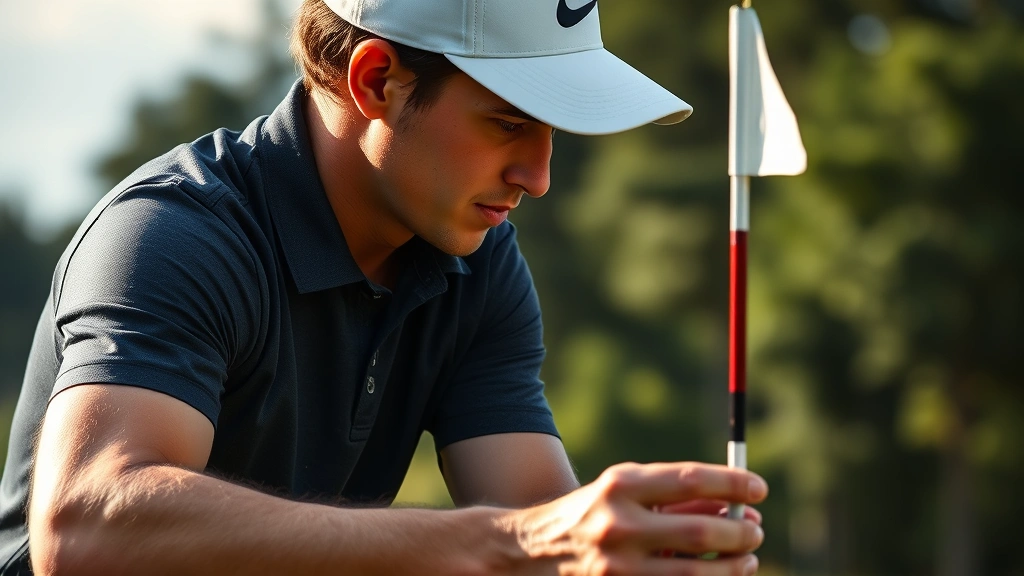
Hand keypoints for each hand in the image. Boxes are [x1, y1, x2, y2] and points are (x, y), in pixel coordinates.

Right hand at [508, 462, 767, 574]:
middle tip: (756, 531)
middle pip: (702, 531)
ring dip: (734, 567)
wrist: (530, 553)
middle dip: (741, 533)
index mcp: (619, 485)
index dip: (734, 483)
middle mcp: (617, 523)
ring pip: (698, 573)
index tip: (759, 487)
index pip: (690, 479)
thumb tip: (739, 503)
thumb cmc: (589, 514)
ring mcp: (618, 566)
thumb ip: (676, 496)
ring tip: (746, 558)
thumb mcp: (624, 492)